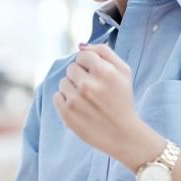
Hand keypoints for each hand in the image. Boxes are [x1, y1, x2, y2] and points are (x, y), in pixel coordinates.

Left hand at [53, 43, 147, 163]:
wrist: (123, 134)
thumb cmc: (122, 100)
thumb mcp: (124, 71)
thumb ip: (104, 52)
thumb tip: (80, 46)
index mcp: (103, 72)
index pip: (82, 56)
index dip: (89, 65)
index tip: (96, 76)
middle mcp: (88, 85)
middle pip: (71, 68)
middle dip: (80, 76)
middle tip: (93, 90)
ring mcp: (75, 100)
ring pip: (63, 82)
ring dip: (72, 89)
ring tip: (86, 101)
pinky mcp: (67, 114)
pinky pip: (56, 97)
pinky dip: (65, 101)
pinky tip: (79, 109)